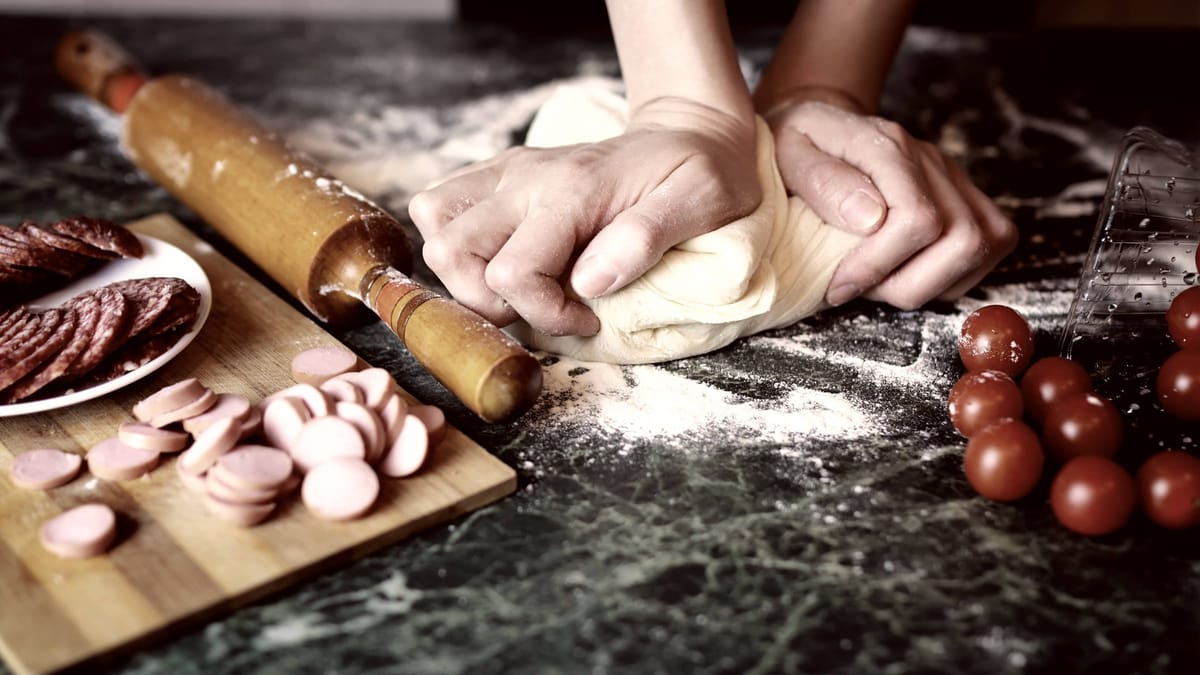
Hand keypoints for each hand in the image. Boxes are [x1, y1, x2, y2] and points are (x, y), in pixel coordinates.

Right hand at [408, 97, 759, 335]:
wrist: (687, 131)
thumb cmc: (701, 173)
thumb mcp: (702, 200)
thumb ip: (646, 237)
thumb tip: (590, 282)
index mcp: (572, 191)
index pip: (514, 272)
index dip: (543, 315)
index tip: (586, 319)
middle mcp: (526, 177)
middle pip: (451, 252)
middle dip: (488, 301)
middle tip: (541, 306)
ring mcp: (507, 172)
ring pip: (434, 228)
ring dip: (463, 274)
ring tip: (518, 287)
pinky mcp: (499, 173)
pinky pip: (440, 206)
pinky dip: (457, 244)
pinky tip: (503, 257)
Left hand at [765, 93, 1016, 308]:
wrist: (818, 125)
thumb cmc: (797, 145)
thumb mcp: (787, 153)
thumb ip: (822, 181)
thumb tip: (869, 218)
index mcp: (887, 146)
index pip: (916, 220)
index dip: (878, 266)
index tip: (838, 285)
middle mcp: (931, 160)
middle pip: (963, 240)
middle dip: (908, 283)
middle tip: (860, 286)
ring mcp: (954, 177)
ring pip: (982, 247)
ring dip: (928, 283)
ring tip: (880, 280)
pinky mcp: (966, 197)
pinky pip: (989, 246)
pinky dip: (950, 276)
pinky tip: (907, 272)